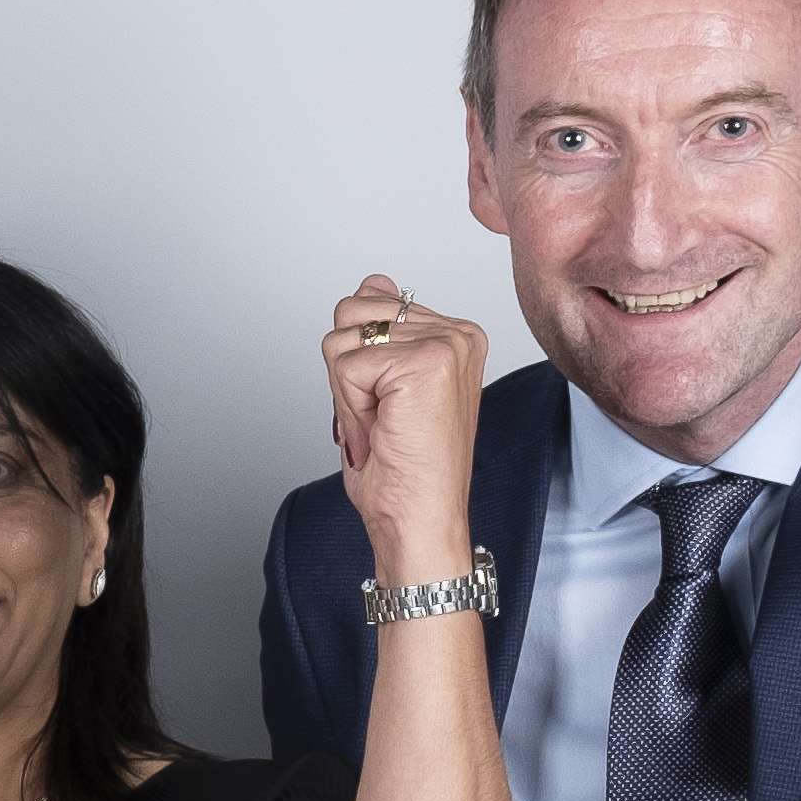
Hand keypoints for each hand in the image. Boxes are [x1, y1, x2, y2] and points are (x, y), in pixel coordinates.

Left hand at [321, 276, 491, 582]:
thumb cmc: (405, 468)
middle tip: (381, 418)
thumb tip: (373, 281)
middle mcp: (457, 332)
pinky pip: (346, 368)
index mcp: (454, 334)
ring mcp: (445, 344)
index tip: (390, 406)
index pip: (370, 306)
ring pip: (343, 339)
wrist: (421, 519)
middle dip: (346, 375)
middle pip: (351, 315)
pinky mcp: (424, 363)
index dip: (357, 365)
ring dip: (346, 393)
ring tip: (382, 425)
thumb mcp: (382, 386)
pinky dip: (349, 408)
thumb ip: (380, 331)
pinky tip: (381, 431)